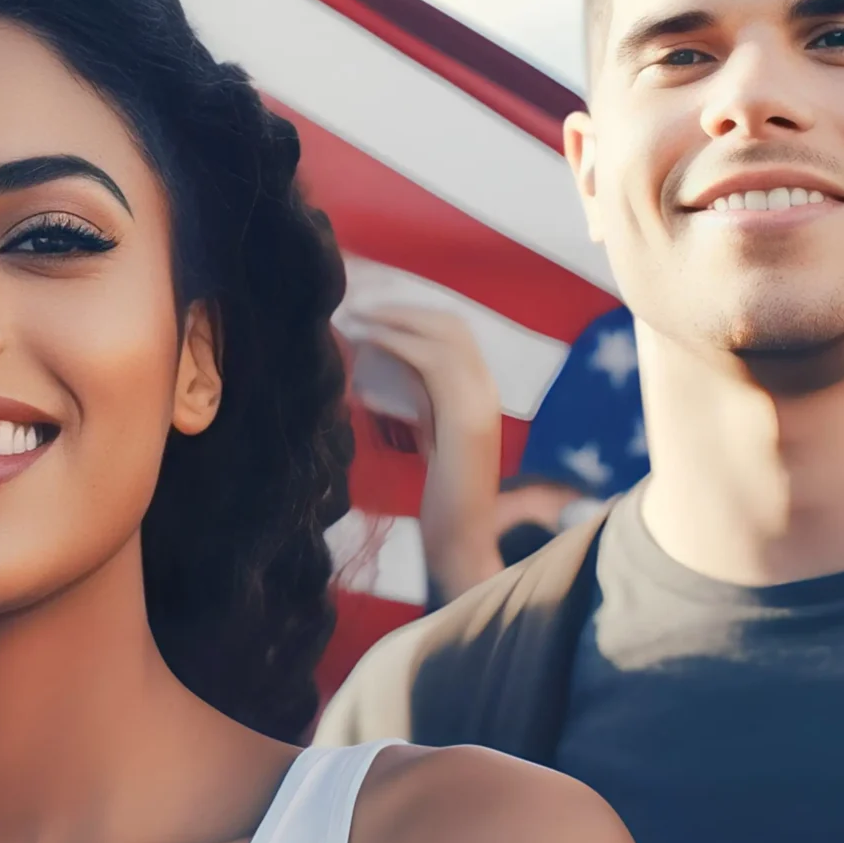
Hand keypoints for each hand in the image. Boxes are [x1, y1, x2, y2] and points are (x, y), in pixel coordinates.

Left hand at [355, 305, 504, 600]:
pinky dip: (398, 341)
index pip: (451, 332)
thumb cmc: (441, 497)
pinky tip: (367, 339)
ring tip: (355, 315)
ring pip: (442, 332)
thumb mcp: (431, 433)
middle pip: (449, 323)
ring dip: (394, 318)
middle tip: (357, 303)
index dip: (411, 314)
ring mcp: (482, 400)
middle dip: (400, 307)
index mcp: (481, 391)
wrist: (463, 540)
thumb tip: (390, 364)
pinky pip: (432, 359)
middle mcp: (488, 388)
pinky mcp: (467, 416)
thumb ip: (421, 398)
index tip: (370, 308)